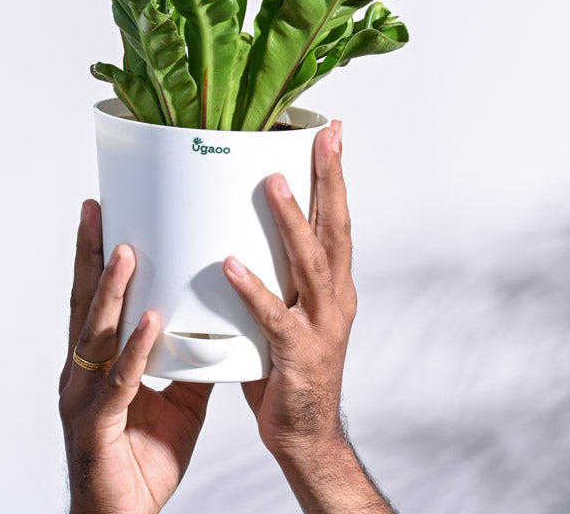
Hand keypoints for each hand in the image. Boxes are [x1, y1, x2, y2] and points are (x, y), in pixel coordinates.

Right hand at [59, 200, 212, 513]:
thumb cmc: (142, 464)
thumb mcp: (177, 402)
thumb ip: (188, 362)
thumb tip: (216, 325)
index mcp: (96, 366)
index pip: (94, 300)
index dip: (96, 258)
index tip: (104, 214)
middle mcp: (82, 375)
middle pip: (84, 304)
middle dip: (90, 255)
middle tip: (97, 210)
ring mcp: (84, 400)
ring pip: (96, 335)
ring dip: (111, 291)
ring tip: (127, 251)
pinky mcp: (98, 427)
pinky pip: (119, 383)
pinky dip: (134, 350)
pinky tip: (150, 322)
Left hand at [223, 122, 394, 512]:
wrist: (307, 436)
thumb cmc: (289, 368)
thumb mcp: (288, 308)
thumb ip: (274, 271)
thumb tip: (235, 225)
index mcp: (334, 284)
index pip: (338, 218)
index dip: (334, 175)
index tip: (331, 132)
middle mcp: (335, 298)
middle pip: (337, 228)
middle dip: (329, 180)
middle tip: (322, 138)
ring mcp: (321, 326)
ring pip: (310, 264)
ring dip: (292, 221)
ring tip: (272, 183)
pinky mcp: (298, 357)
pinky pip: (273, 317)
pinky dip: (254, 289)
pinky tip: (232, 264)